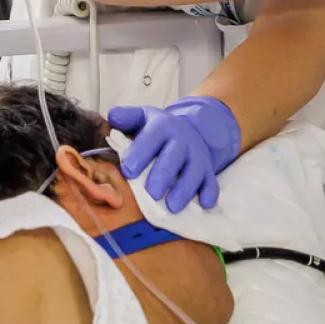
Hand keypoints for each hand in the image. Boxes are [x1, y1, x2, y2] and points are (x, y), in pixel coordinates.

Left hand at [105, 96, 241, 210]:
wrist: (190, 131)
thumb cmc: (158, 131)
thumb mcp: (142, 118)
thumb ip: (126, 117)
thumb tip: (112, 117)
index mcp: (162, 127)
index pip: (151, 139)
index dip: (140, 154)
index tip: (128, 171)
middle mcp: (182, 140)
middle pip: (174, 157)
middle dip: (163, 175)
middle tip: (152, 192)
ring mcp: (197, 156)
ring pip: (194, 172)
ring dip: (184, 189)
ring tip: (172, 206)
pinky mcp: (208, 171)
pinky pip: (212, 182)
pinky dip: (210, 193)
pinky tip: (204, 204)